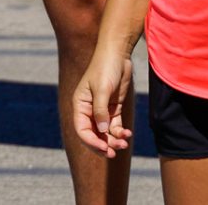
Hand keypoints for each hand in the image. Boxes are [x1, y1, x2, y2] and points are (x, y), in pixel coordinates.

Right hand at [71, 42, 135, 156]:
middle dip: (103, 145)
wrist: (118, 55)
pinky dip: (120, 132)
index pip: (81, 130)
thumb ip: (101, 111)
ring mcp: (101, 110)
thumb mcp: (102, 89)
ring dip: (114, 140)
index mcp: (80, 105)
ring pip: (105, 133)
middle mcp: (88, 110)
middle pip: (93, 134)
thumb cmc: (105, 68)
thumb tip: (101, 131)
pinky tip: (128, 134)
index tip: (105, 148)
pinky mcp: (113, 108)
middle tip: (115, 152)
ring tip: (124, 143)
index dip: (91, 142)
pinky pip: (115, 126)